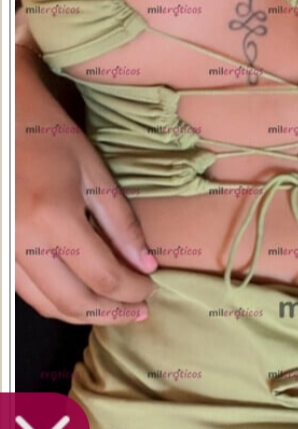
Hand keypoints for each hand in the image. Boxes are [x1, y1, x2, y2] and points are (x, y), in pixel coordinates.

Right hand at [16, 50, 157, 325]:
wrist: (1, 114)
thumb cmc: (45, 132)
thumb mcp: (91, 170)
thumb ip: (120, 222)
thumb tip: (147, 264)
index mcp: (53, 216)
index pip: (103, 276)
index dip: (132, 291)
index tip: (151, 290)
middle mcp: (23, 240)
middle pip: (74, 301)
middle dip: (112, 312)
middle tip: (139, 311)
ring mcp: (4, 247)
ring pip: (46, 304)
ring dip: (84, 314)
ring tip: (114, 310)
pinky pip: (26, 292)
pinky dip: (57, 301)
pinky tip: (81, 296)